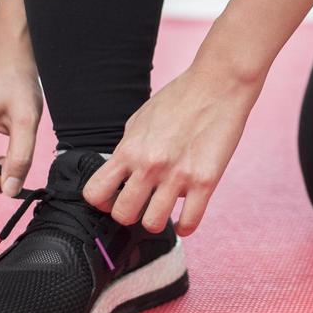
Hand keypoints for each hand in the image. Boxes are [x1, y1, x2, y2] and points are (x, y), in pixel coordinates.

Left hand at [83, 58, 263, 235]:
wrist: (217, 86)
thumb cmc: (180, 98)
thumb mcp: (140, 119)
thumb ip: (128, 148)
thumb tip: (121, 172)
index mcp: (130, 149)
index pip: (95, 193)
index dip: (102, 201)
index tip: (113, 199)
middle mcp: (150, 165)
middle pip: (123, 215)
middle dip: (129, 214)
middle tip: (141, 205)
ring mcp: (178, 176)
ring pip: (153, 224)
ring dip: (157, 220)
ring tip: (163, 210)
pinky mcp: (206, 182)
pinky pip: (190, 223)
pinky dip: (184, 226)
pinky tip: (184, 218)